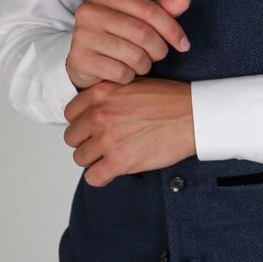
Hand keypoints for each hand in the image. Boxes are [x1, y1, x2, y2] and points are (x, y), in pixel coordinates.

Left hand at [63, 78, 194, 186]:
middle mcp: (99, 115)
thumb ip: (109, 95)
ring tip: (111, 156)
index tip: (91, 128)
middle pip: (72, 137)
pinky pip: (93, 178)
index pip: (70, 113)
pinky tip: (113, 170)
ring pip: (80, 158)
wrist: (192, 116)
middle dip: (86, 141)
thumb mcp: (132, 84)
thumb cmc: (170, 100)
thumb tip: (94, 110)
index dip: (81, 122)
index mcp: (100, 93)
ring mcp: (107, 139)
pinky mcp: (119, 162)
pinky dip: (101, 177)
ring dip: (94, 160)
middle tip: (102, 144)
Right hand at [65, 0, 191, 89]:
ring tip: (141, 63)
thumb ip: (160, 9)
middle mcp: (89, 10)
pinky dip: (130, 77)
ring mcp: (82, 35)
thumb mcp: (137, 18)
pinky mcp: (80, 59)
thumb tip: (185, 0)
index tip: (184, 44)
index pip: (148, 9)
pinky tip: (125, 72)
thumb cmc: (115, 35)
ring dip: (145, 64)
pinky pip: (120, 73)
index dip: (172, 28)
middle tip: (159, 55)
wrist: (84, 59)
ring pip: (133, 55)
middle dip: (159, 49)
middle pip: (142, 32)